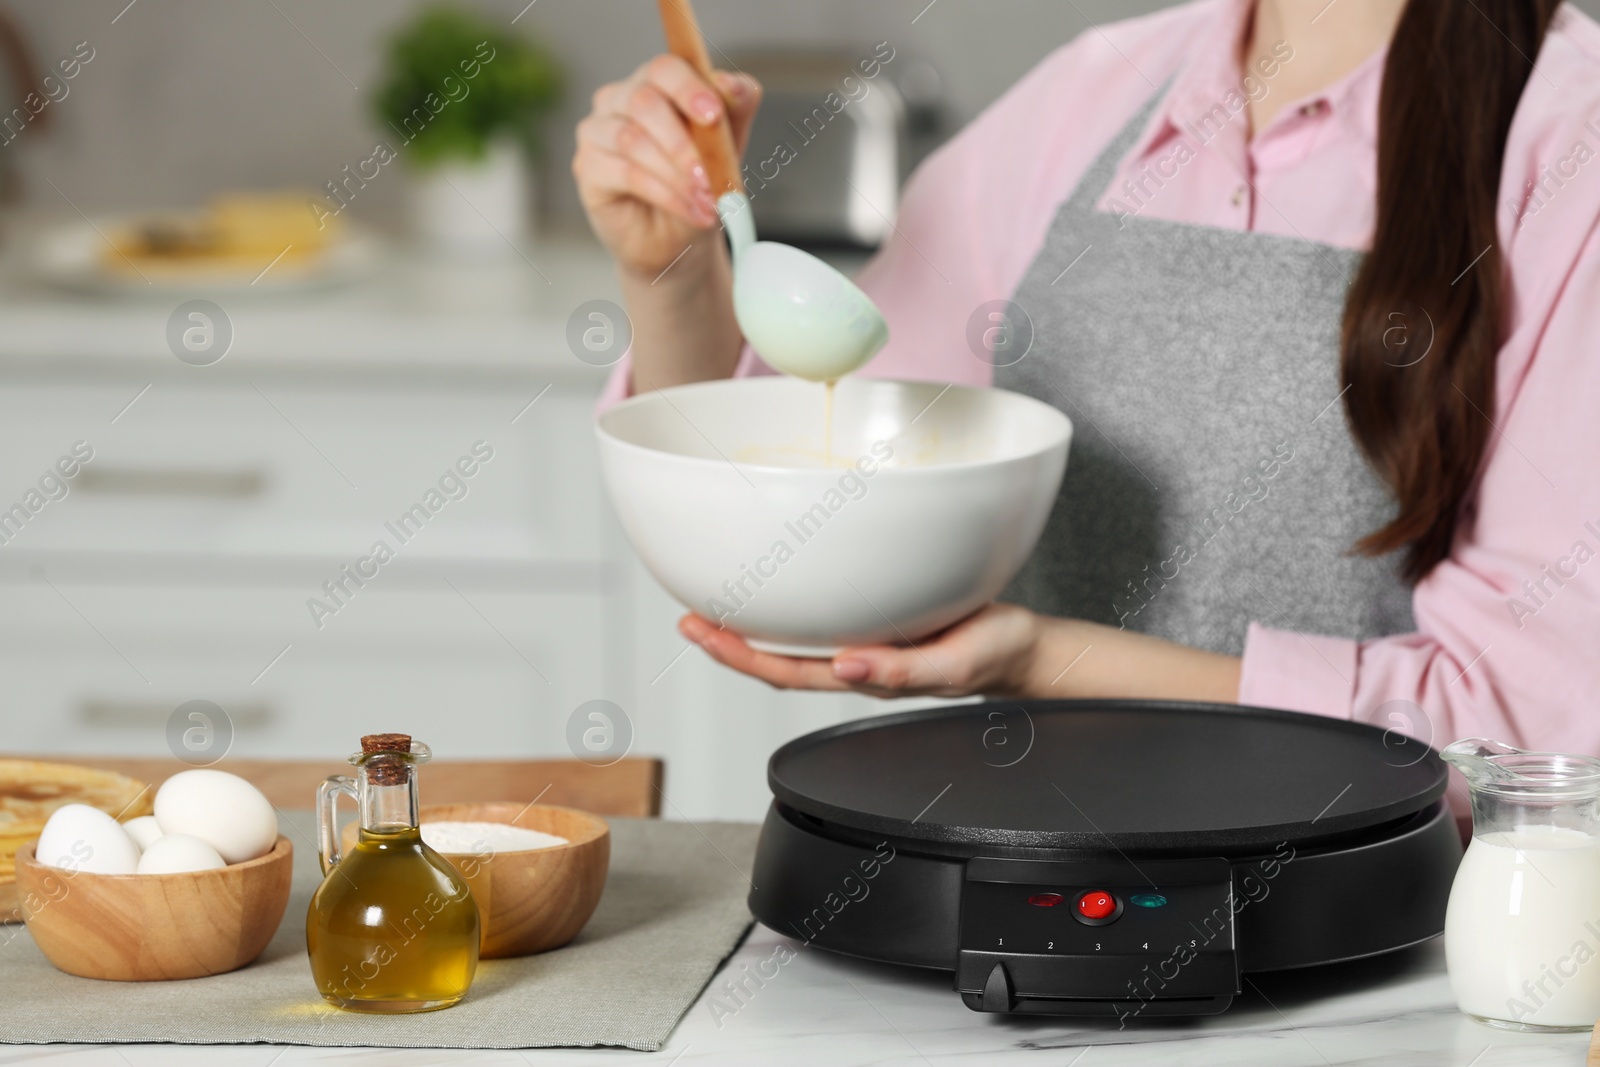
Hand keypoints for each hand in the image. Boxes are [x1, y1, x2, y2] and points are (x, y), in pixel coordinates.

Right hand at [573, 55, 761, 278]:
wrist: (677, 239)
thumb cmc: (699, 184)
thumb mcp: (727, 146)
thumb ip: (734, 110)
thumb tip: (731, 85)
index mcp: (655, 83)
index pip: (664, 68)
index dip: (689, 88)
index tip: (713, 116)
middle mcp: (619, 98)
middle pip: (644, 102)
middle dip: (683, 144)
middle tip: (710, 178)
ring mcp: (597, 131)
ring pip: (632, 140)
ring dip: (676, 175)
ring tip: (707, 203)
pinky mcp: (587, 167)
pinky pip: (626, 174)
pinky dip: (666, 195)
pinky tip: (691, 212)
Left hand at [677, 604, 1043, 698]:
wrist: (1022, 646)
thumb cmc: (992, 653)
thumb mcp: (954, 664)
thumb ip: (902, 672)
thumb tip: (846, 667)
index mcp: (863, 675)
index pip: (785, 673)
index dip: (740, 656)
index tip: (703, 631)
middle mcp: (854, 661)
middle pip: (776, 659)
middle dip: (728, 641)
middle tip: (687, 616)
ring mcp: (864, 643)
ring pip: (793, 641)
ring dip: (752, 625)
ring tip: (715, 602)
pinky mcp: (878, 620)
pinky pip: (821, 617)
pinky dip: (789, 605)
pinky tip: (778, 588)